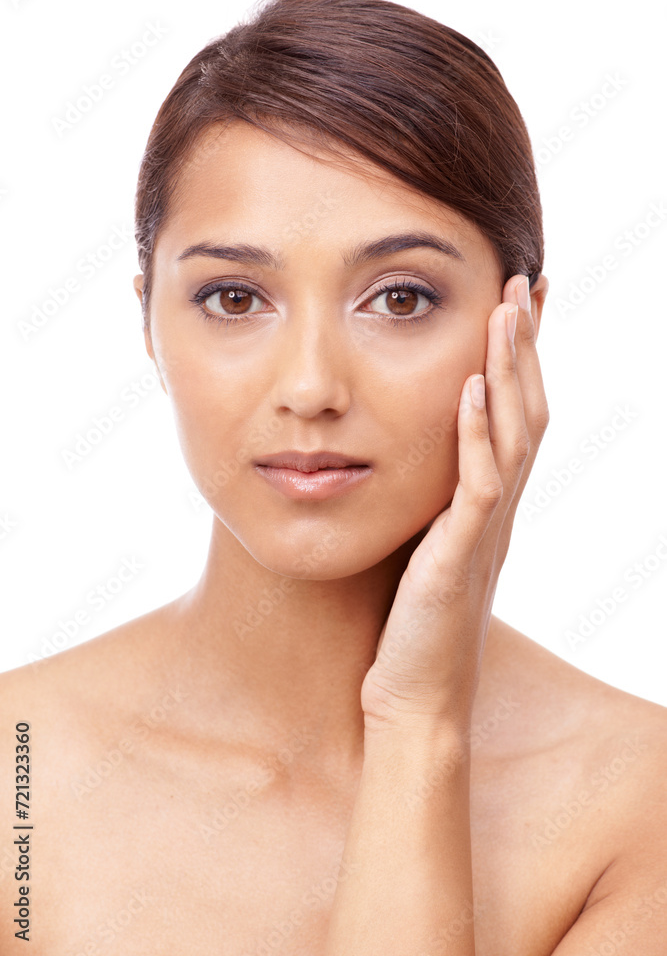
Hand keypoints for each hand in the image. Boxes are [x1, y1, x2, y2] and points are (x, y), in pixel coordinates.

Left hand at [360, 273, 549, 733]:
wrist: (415, 699)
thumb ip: (430, 503)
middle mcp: (499, 510)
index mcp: (488, 505)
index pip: (516, 416)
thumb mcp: (424, 549)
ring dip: (512, 371)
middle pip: (528, 411)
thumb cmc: (413, 628)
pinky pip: (479, 483)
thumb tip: (410, 461)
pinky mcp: (460, 555)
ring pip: (514, 435)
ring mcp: (485, 531)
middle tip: (525, 282)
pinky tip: (473, 386)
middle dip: (526, 345)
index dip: (523, 360)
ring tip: (507, 310)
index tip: (520, 303)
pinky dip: (478, 432)